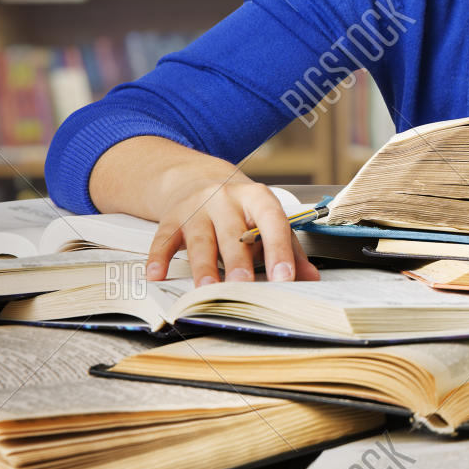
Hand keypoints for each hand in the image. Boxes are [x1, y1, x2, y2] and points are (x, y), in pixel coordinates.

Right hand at [145, 171, 319, 287]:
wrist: (199, 179)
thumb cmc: (241, 209)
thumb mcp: (268, 221)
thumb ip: (291, 249)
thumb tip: (312, 279)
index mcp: (257, 198)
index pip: (272, 222)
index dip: (279, 249)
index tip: (284, 277)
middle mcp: (226, 199)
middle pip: (232, 233)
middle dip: (238, 261)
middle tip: (243, 285)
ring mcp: (196, 207)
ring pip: (200, 239)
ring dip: (203, 267)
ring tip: (207, 290)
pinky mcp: (171, 218)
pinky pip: (163, 239)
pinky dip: (158, 258)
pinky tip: (156, 275)